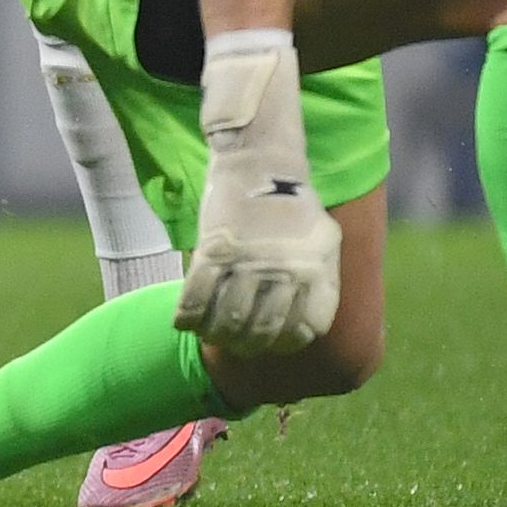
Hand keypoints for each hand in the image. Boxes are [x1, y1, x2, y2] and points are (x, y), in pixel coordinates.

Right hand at [177, 39, 339, 355]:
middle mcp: (285, 272)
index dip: (287, 343)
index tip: (272, 342)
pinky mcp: (215, 249)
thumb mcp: (323, 240)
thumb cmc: (293, 202)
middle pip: (264, 332)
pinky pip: (197, 298)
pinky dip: (188, 317)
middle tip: (236, 347)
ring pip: (228, 321)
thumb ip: (318, 283)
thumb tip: (309, 328)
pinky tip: (183, 323)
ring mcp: (248, 262)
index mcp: (316, 272)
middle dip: (248, 346)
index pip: (306, 330)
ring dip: (217, 336)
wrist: (260, 160)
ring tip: (211, 336)